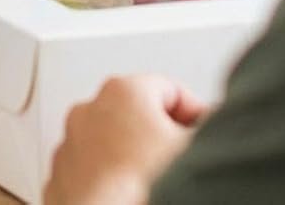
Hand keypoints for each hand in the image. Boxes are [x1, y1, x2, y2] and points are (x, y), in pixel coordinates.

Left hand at [45, 75, 205, 204]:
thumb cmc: (149, 187)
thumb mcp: (200, 150)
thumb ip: (216, 129)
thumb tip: (223, 126)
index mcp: (122, 91)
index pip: (172, 90)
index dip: (198, 117)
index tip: (209, 139)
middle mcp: (88, 111)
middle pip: (140, 117)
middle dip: (164, 139)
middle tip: (186, 165)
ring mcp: (70, 147)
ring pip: (114, 147)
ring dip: (137, 162)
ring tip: (159, 186)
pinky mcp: (61, 181)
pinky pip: (94, 175)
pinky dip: (113, 185)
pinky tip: (133, 197)